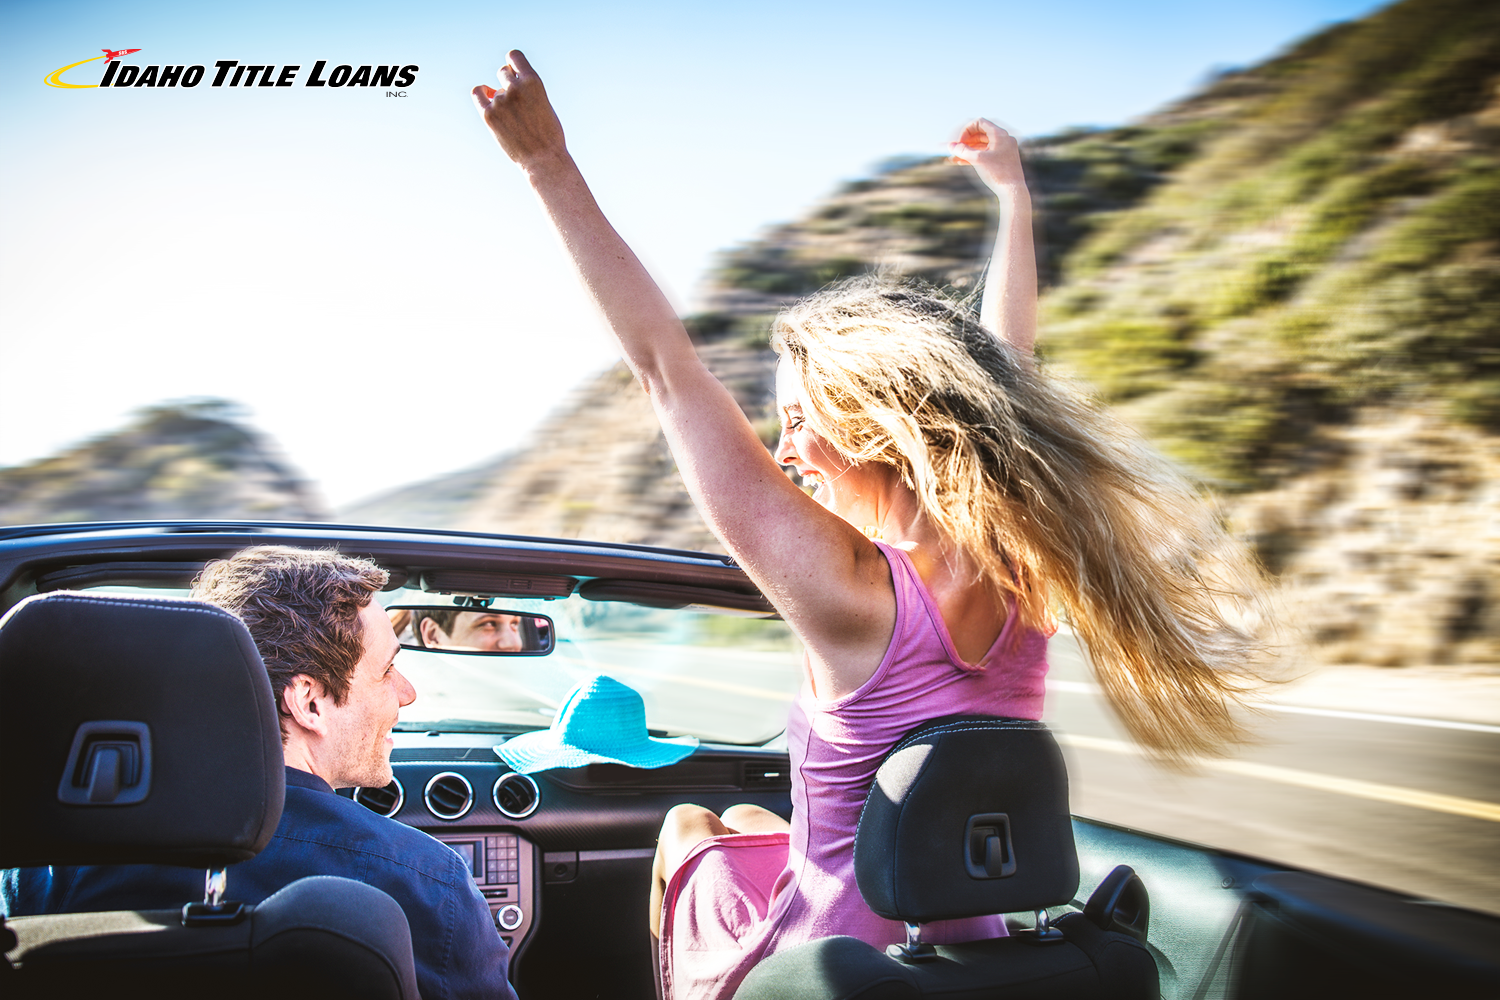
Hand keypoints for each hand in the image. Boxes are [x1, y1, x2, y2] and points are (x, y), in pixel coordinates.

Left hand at [471, 50, 566, 169]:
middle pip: (503, 71)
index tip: (515, 73)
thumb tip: (501, 84)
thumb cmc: (548, 134)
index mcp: (533, 81)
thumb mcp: (543, 102)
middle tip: (518, 102)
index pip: (514, 56)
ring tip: (513, 116)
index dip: (513, 64)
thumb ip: (526, 89)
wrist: (543, 159)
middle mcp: (515, 87)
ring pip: (495, 89)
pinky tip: (486, 95)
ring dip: (500, 96)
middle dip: (508, 82)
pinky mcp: (489, 115)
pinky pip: (478, 94)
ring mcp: (500, 101)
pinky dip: (481, 93)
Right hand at [948, 118, 1025, 196]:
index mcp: (1000, 134)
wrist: (1013, 192)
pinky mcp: (1002, 160)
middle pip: (980, 133)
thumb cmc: (997, 174)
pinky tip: (962, 162)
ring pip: (982, 145)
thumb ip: (962, 151)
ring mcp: (1003, 149)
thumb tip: (951, 146)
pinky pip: (986, 153)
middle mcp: (1003, 139)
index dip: (966, 130)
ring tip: (954, 158)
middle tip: (955, 150)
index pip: (979, 123)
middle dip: (965, 141)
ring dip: (968, 150)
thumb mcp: (977, 160)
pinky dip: (975, 156)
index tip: (960, 143)